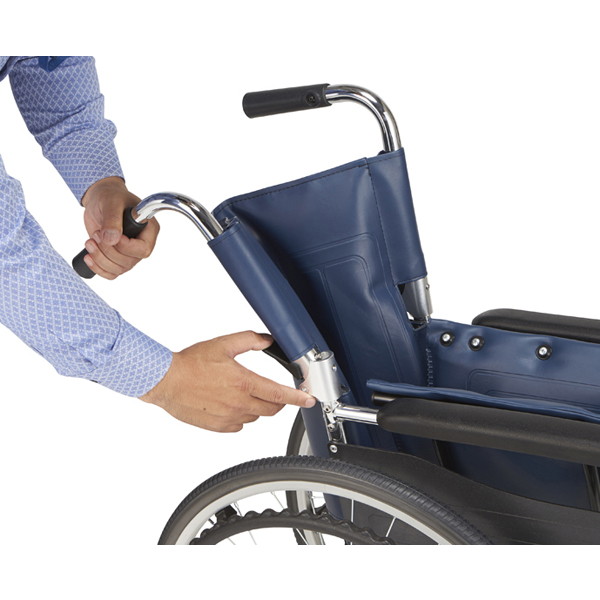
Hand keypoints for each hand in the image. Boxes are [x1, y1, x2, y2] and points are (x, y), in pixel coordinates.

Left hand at [81, 176, 159, 278]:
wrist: (99, 199)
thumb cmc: (110, 196)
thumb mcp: (111, 203)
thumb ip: (112, 220)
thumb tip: (112, 239)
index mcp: (148, 230)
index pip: (143, 249)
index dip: (125, 247)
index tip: (109, 235)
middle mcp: (141, 244)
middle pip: (129, 261)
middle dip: (107, 251)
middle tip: (96, 234)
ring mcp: (129, 253)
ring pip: (118, 269)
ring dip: (100, 258)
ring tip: (90, 241)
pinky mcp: (116, 258)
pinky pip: (111, 273)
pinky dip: (98, 268)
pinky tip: (88, 257)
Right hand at [141, 331, 315, 431]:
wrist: (166, 381)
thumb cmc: (191, 362)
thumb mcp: (223, 344)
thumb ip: (250, 340)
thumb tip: (268, 340)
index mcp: (244, 382)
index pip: (280, 394)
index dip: (298, 397)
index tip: (309, 399)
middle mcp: (238, 403)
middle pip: (272, 409)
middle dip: (278, 401)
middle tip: (274, 392)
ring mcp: (228, 417)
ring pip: (255, 417)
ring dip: (257, 407)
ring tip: (244, 393)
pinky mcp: (218, 427)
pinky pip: (239, 426)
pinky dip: (241, 416)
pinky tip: (231, 404)